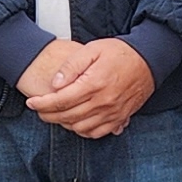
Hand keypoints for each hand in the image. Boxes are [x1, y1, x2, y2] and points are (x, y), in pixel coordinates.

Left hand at [21, 35, 158, 138]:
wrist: (149, 60)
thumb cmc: (120, 53)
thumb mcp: (92, 49)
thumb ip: (71, 66)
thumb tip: (55, 84)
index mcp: (94, 84)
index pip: (61, 100)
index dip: (42, 104)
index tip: (31, 102)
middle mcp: (103, 102)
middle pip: (67, 116)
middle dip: (48, 115)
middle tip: (39, 110)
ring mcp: (112, 112)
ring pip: (80, 128)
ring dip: (64, 124)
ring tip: (56, 115)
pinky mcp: (120, 118)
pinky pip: (97, 133)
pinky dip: (82, 131)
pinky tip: (75, 122)